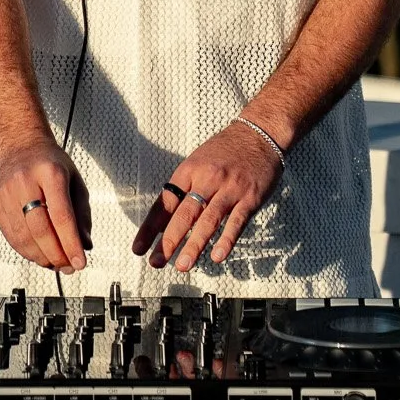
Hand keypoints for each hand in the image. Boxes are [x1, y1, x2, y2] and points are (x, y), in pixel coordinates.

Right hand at [0, 136, 91, 271]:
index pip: (61, 216)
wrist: (20, 146)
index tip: (80, 261)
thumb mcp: (74, 180)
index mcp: (50, 173)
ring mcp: (7, 194)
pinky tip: (39, 254)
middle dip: (56, 255)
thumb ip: (82, 213)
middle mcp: (25, 182)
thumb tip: (84, 244)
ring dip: (41, 258)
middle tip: (68, 267)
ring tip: (55, 263)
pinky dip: (27, 252)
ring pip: (24, 238)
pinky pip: (12, 237)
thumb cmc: (50, 164)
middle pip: (40, 230)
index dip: (71, 243)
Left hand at [131, 121, 282, 273]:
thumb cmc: (225, 149)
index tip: (139, 248)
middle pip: (184, 214)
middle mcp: (207, 179)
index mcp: (189, 170)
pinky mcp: (249, 198)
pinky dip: (227, 240)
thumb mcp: (199, 161)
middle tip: (156, 262)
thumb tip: (166, 218)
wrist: (259, 133)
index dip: (151, 227)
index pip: (166, 203)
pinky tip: (217, 256)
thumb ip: (185, 188)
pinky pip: (236, 222)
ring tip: (182, 265)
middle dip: (168, 241)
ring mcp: (229, 189)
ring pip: (208, 221)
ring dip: (194, 245)